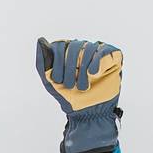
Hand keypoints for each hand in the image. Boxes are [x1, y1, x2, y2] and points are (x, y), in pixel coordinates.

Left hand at [36, 38, 121, 152]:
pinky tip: (94, 73)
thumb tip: (40, 40)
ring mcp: (98, 53)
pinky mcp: (113, 57)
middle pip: (74, 46)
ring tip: (82, 87)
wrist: (88, 112)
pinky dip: (98, 61)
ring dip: (83, 70)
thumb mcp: (49, 81)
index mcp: (67, 53)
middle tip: (69, 85)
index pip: (60, 45)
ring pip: (89, 48)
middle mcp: (83, 50)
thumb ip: (42, 61)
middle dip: (69, 67)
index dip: (57, 61)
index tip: (57, 80)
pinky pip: (105, 50)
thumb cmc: (68, 96)